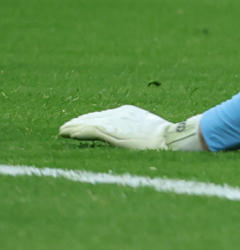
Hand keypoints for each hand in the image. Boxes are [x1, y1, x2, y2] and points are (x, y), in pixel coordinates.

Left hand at [60, 105, 204, 150]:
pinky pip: (88, 130)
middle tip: (66, 127)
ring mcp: (113, 121)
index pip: (103, 115)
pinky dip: (77, 132)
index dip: (89, 119)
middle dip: (78, 122)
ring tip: (62, 131)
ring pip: (87, 122)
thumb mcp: (149, 129)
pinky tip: (68, 135)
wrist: (167, 137)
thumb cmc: (164, 137)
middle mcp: (118, 113)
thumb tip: (135, 137)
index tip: (79, 124)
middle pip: (93, 116)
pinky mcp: (110, 131)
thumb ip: (138, 129)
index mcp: (128, 111)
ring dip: (73, 127)